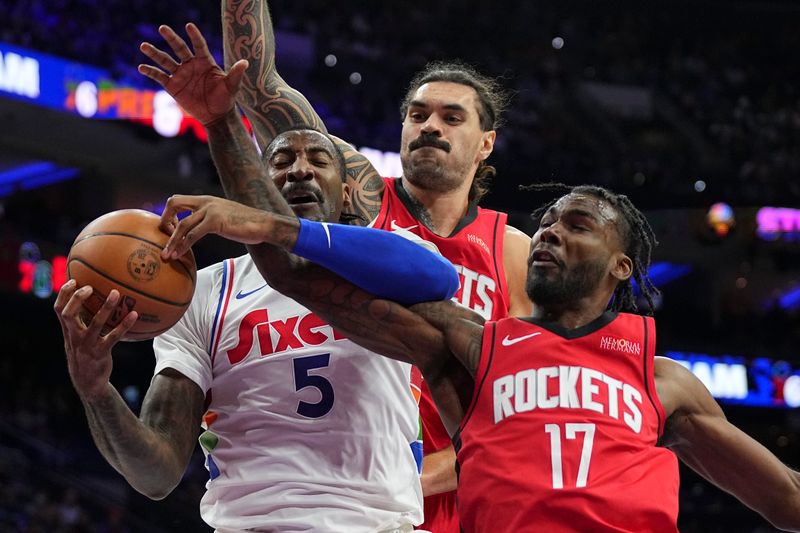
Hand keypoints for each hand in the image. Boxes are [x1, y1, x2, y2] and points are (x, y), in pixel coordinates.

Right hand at [54, 281, 137, 401]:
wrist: (88, 383)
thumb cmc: (85, 354)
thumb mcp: (78, 338)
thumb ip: (81, 322)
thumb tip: (94, 300)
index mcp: (68, 331)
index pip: (58, 309)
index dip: (63, 294)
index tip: (73, 280)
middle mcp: (74, 336)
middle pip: (68, 314)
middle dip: (77, 299)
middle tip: (89, 286)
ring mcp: (87, 345)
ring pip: (95, 324)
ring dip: (105, 307)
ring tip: (116, 293)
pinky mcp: (101, 352)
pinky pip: (114, 337)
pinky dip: (124, 325)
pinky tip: (134, 315)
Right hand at [138, 23, 247, 124]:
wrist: (216, 116)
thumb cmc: (225, 99)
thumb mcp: (232, 86)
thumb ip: (236, 74)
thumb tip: (245, 62)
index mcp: (205, 62)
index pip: (199, 45)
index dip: (194, 36)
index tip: (189, 26)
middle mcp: (191, 65)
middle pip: (179, 48)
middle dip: (171, 38)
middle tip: (163, 28)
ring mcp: (180, 74)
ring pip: (165, 60)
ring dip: (154, 53)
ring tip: (144, 46)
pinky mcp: (173, 86)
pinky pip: (159, 76)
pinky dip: (150, 72)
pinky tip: (142, 67)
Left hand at [159, 194, 279, 259]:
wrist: (264, 224)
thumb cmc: (247, 224)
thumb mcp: (225, 217)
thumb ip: (211, 219)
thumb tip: (200, 229)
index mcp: (207, 200)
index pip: (178, 200)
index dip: (170, 214)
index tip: (172, 231)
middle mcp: (206, 202)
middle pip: (174, 203)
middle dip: (164, 221)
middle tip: (164, 238)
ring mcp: (211, 210)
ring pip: (182, 224)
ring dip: (172, 241)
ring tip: (166, 255)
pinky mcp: (216, 222)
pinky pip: (193, 235)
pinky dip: (183, 246)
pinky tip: (179, 255)